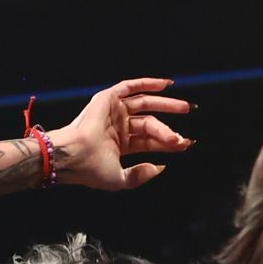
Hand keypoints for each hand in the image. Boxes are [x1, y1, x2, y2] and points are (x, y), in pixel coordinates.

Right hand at [51, 78, 189, 193]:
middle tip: (188, 124)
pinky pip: (131, 87)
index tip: (185, 143)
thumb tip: (161, 167)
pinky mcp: (108, 99)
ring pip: (144, 104)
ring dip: (166, 104)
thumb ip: (140, 175)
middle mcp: (118, 127)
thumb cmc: (91, 170)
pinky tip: (167, 85)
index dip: (167, 142)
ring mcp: (113, 112)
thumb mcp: (120, 179)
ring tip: (185, 107)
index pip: (149, 141)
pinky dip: (148, 84)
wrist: (74, 156)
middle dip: (170, 125)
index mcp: (120, 145)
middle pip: (150, 122)